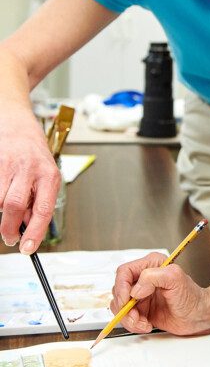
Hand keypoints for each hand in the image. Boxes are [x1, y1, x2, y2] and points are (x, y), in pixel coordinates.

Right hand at [0, 113, 59, 253]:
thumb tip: (31, 225)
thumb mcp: (45, 172)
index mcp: (49, 173)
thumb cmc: (31, 147)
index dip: (35, 232)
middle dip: (10, 229)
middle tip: (10, 237)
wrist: (13, 118)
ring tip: (6, 205)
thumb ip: (39, 198)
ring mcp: (8, 163)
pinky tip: (1, 192)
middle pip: (15, 207)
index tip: (28, 248)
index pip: (44, 209)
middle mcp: (29, 167)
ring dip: (1, 210)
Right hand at [110, 252, 209, 335]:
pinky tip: (146, 325)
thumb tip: (135, 290)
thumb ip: (153, 277)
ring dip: (128, 318)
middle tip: (135, 317)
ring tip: (143, 323)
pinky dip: (133, 324)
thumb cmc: (192, 296)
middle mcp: (144, 279)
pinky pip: (126, 317)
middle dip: (124, 306)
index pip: (124, 272)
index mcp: (151, 265)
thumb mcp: (175, 279)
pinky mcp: (141, 309)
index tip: (127, 301)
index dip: (122, 287)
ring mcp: (141, 295)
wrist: (199, 315)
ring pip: (119, 306)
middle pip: (119, 290)